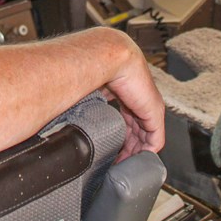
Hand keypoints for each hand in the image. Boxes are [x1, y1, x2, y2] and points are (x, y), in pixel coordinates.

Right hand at [97, 30, 164, 160]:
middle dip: (127, 149)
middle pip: (138, 132)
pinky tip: (136, 162)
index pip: (127, 121)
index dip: (119, 138)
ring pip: (147, 138)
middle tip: (116, 163)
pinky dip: (146, 152)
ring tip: (123, 165)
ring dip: (135, 154)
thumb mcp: (91, 88)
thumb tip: (65, 109)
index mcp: (126, 93)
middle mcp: (140, 100)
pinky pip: (155, 139)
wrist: (110, 54)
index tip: (110, 151)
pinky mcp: (154, 112)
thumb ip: (87, 100)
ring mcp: (149, 106)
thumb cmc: (95, 64)